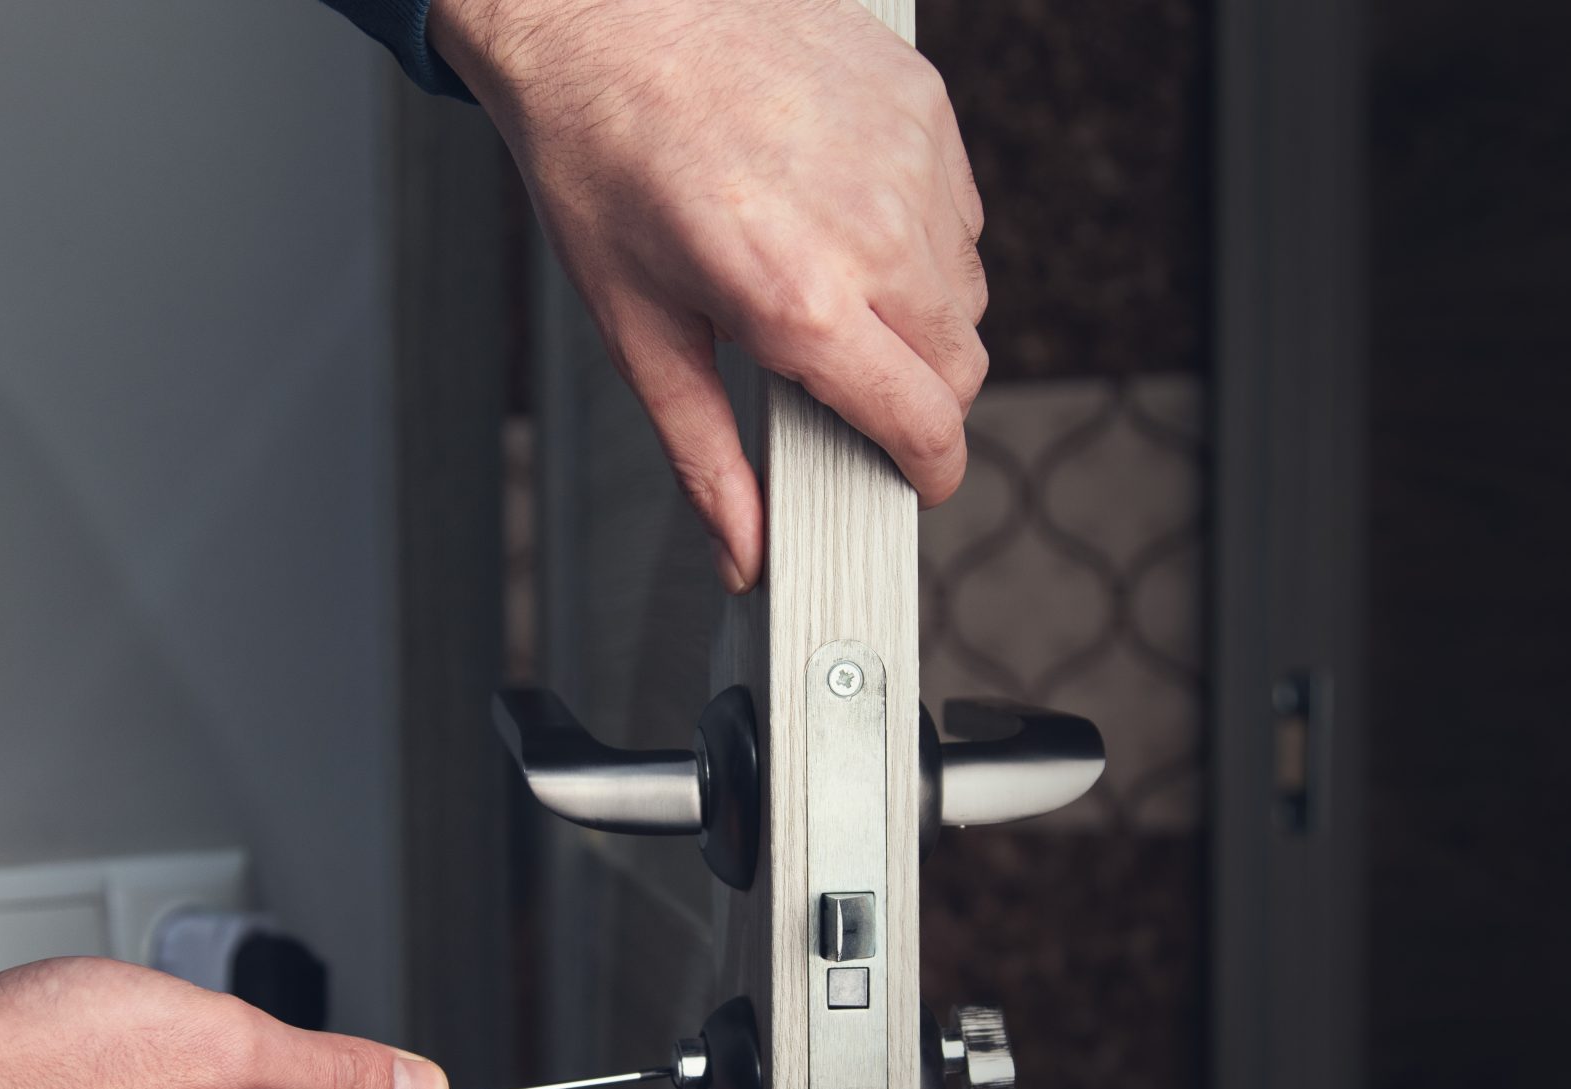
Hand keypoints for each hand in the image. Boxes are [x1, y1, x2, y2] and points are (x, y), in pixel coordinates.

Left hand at [433, 0, 987, 590]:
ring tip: (829, 286)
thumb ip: (704, 456)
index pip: (928, 422)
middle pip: (963, 365)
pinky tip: (839, 214)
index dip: (928, 470)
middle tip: (849, 387)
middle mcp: (876, 231)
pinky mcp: (921, 103)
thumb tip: (741, 552)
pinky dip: (918, 233)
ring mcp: (910, 160)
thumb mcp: (638, 329)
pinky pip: (957, 207)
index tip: (914, 479)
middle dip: (921, 398)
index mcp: (803, 301)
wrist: (604, 9)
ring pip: (966, 289)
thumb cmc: (603, 157)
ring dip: (920, 314)